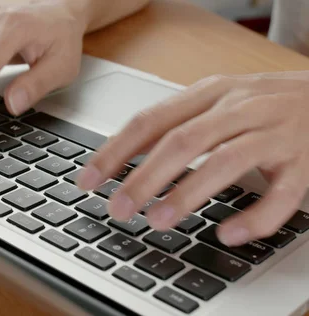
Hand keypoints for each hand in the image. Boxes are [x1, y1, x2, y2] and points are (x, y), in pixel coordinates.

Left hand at [77, 71, 308, 245]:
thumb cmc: (261, 103)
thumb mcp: (214, 100)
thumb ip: (173, 123)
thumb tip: (120, 156)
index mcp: (209, 93)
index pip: (151, 121)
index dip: (115, 152)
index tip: (88, 180)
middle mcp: (239, 109)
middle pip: (183, 142)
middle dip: (144, 178)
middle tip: (118, 208)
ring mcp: (272, 134)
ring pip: (225, 163)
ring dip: (187, 194)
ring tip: (157, 220)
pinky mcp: (303, 163)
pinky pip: (280, 196)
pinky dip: (253, 218)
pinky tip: (227, 234)